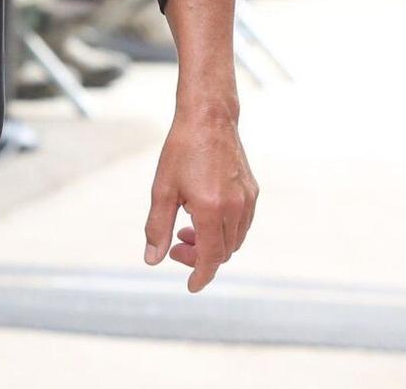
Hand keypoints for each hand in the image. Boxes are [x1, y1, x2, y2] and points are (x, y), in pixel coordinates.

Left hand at [144, 110, 257, 291]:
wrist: (209, 118)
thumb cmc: (181, 151)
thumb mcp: (162, 190)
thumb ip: (157, 227)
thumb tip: (152, 260)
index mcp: (211, 209)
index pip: (211, 258)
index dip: (200, 275)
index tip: (191, 285)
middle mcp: (235, 208)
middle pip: (223, 252)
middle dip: (200, 257)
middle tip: (176, 244)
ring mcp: (248, 200)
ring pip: (235, 240)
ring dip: (213, 244)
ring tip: (187, 229)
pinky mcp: (253, 191)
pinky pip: (243, 224)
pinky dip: (225, 231)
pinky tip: (204, 216)